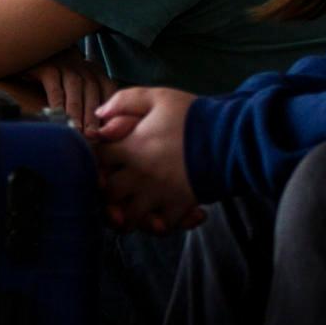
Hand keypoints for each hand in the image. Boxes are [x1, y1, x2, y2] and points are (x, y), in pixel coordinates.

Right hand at [26, 55, 107, 129]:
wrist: (31, 52)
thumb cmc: (57, 78)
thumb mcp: (77, 85)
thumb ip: (89, 101)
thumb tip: (98, 131)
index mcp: (94, 71)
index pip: (109, 89)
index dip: (111, 109)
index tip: (108, 131)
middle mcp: (82, 66)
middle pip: (93, 90)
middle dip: (94, 115)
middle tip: (93, 137)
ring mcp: (64, 64)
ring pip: (75, 88)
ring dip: (77, 112)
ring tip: (77, 131)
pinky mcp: (47, 66)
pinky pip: (54, 87)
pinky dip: (58, 103)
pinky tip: (58, 118)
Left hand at [87, 85, 203, 233]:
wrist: (232, 137)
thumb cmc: (193, 116)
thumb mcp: (158, 97)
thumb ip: (125, 101)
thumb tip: (100, 113)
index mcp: (131, 147)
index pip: (96, 158)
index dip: (93, 160)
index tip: (102, 159)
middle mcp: (139, 174)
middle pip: (107, 194)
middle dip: (106, 193)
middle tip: (115, 187)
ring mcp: (158, 194)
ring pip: (129, 218)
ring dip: (128, 214)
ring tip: (133, 207)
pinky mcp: (178, 206)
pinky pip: (161, 226)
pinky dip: (159, 224)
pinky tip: (161, 213)